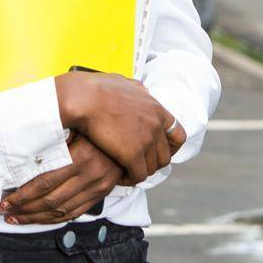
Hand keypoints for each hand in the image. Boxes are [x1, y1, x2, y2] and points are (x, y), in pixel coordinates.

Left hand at [0, 134, 124, 225]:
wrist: (131, 131)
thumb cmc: (98, 125)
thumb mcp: (77, 126)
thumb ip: (54, 139)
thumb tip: (22, 149)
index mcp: (80, 157)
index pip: (44, 183)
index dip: (22, 195)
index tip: (5, 200)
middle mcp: (90, 175)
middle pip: (50, 200)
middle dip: (24, 208)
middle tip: (5, 211)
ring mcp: (98, 186)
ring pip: (62, 211)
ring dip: (37, 217)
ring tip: (17, 218)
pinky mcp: (102, 193)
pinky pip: (75, 212)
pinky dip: (56, 219)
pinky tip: (41, 219)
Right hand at [55, 73, 178, 183]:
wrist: (84, 98)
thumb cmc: (97, 88)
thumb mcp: (126, 83)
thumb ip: (138, 90)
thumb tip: (142, 92)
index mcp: (156, 109)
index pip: (178, 135)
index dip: (170, 147)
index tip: (159, 152)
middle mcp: (155, 125)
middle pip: (165, 155)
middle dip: (152, 163)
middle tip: (139, 165)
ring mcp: (146, 140)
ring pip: (152, 168)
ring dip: (140, 171)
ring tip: (127, 172)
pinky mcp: (132, 155)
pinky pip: (138, 176)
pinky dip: (130, 179)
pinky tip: (119, 177)